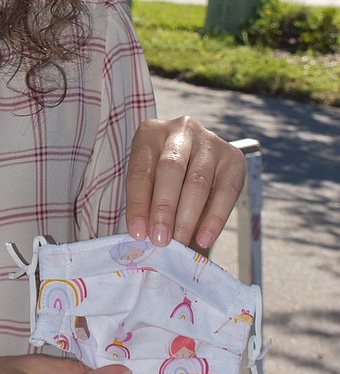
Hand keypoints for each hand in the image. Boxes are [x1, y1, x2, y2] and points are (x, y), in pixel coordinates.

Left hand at [125, 116, 245, 249]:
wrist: (193, 161)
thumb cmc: (161, 176)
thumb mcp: (147, 181)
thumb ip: (145, 202)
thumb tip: (146, 235)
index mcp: (151, 132)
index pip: (141, 169)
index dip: (138, 203)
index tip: (139, 233)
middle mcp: (182, 130)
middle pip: (171, 169)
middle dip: (164, 208)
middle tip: (161, 239)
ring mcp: (210, 141)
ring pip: (198, 182)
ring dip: (188, 217)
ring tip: (179, 242)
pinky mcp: (234, 157)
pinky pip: (226, 191)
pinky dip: (215, 219)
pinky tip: (204, 238)